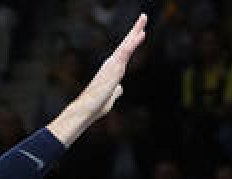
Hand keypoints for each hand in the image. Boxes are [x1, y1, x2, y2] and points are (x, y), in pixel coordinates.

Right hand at [57, 14, 147, 139]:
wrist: (87, 108)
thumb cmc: (97, 105)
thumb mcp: (111, 96)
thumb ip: (116, 90)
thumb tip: (120, 88)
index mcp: (112, 69)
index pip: (125, 52)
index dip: (133, 41)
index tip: (140, 32)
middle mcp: (112, 63)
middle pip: (126, 43)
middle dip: (135, 29)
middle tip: (143, 16)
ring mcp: (113, 64)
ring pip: (127, 44)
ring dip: (136, 30)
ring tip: (144, 17)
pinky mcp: (115, 67)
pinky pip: (127, 51)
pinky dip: (134, 42)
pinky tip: (142, 34)